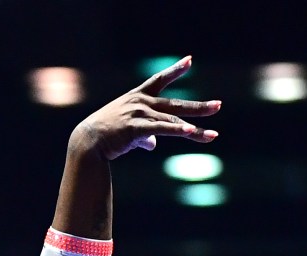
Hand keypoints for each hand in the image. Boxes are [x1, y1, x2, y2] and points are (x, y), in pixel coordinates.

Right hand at [72, 56, 220, 160]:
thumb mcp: (126, 128)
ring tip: (212, 135)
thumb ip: (144, 135)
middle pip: (175, 105)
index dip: (175, 70)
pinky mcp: (136, 128)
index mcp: (137, 97)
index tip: (190, 60)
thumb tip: (153, 144)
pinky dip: (176, 130)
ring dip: (193, 130)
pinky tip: (190, 131)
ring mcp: (139, 114)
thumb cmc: (106, 134)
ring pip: (172, 122)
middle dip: (198, 107)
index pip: (159, 80)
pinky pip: (160, 129)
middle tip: (218, 106)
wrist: (87, 141)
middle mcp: (141, 103)